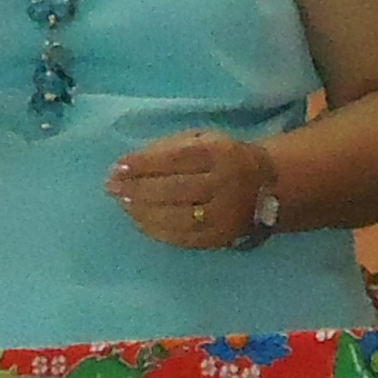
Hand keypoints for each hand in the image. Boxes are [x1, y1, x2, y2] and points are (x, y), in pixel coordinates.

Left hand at [107, 130, 276, 251]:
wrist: (266, 186)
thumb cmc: (221, 156)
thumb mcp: (202, 138)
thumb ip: (170, 147)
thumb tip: (132, 163)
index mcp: (221, 153)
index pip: (178, 159)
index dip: (146, 164)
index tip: (118, 166)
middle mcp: (225, 186)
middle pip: (176, 190)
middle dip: (138, 189)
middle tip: (112, 186)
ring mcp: (224, 216)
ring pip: (178, 218)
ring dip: (143, 211)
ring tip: (122, 202)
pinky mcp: (220, 238)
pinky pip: (183, 238)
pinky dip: (157, 230)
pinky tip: (139, 219)